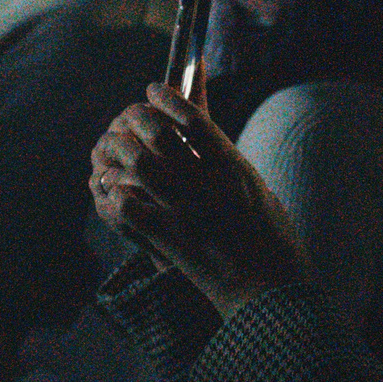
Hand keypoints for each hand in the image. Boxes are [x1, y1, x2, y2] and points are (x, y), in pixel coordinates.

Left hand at [90, 78, 305, 318]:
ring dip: (118, 150)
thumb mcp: (254, 186)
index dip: (168, 98)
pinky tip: (111, 187)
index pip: (194, 119)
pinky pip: (127, 207)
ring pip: (138, 165)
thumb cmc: (268, 235)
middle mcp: (207, 187)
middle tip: (129, 115)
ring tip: (112, 145)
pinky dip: (113, 193)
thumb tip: (200, 120)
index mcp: (234, 170)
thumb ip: (224, 153)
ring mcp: (185, 214)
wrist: (271, 292)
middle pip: (159, 135)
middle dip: (136, 117)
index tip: (153, 89)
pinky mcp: (168, 241)